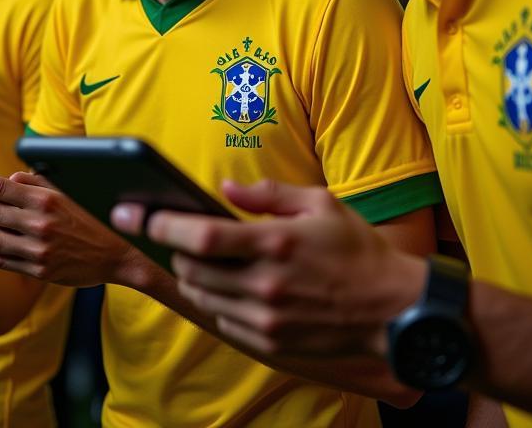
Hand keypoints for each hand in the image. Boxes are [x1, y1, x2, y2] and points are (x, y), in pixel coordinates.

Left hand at [0, 169, 146, 286]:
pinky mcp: (39, 270)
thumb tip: (7, 179)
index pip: (0, 186)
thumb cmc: (88, 218)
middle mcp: (42, 224)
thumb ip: (35, 184)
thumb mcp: (66, 193)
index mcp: (47, 199)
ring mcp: (40, 249)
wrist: (114, 254)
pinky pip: (1, 261)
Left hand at [112, 179, 424, 358]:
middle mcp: (266, 284)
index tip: (138, 213)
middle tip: (171, 233)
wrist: (393, 310)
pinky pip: (223, 320)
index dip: (163, 224)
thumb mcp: (319, 203)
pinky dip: (215, 300)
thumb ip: (268, 194)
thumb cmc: (357, 249)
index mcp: (276, 243)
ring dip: (191, 275)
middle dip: (174, 249)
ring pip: (203, 296)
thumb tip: (223, 188)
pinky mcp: (272, 343)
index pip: (201, 236)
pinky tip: (229, 285)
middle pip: (192, 269)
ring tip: (198, 258)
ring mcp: (267, 319)